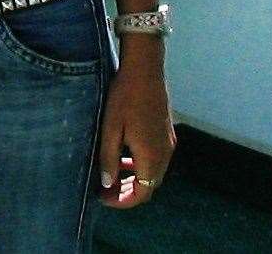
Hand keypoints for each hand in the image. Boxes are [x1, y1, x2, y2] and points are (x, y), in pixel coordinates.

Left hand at [97, 44, 174, 207]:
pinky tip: (124, 156)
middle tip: (105, 191)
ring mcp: (168, 143)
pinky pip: (156, 159)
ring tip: (112, 176)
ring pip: (153, 173)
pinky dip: (141, 165)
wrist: (145, 70)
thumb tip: (107, 184)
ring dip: (134, 179)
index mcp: (151, 156)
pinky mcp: (166, 133)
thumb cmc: (124, 98)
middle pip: (149, 186)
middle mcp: (165, 154)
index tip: (103, 199)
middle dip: (128, 193)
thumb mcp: (110, 129)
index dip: (123, 201)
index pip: (142, 193)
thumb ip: (108, 159)